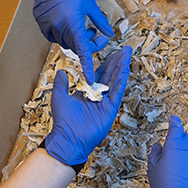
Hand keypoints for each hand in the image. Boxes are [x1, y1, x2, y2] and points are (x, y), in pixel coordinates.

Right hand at [23, 0, 113, 84]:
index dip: (88, 66)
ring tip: (83, 22)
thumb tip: (109, 33)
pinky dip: (63, 32)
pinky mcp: (40, 20)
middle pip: (75, 46)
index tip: (91, 79)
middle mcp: (58, 27)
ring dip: (75, 37)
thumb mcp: (90, 3)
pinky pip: (53, 34)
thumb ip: (100, 21)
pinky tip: (68, 19)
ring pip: (64, 40)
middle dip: (87, 43)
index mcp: (73, 24)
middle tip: (96, 32)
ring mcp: (47, 24)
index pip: (83, 51)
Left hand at [44, 46, 131, 166]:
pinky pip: (117, 92)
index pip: (99, 74)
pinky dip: (121, 80)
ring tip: (127, 54)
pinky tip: (125, 69)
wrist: (69, 138)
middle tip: (125, 49)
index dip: (106, 63)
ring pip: (115, 81)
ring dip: (121, 67)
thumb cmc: (63, 121)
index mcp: (87, 92)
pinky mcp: (110, 109)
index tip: (112, 53)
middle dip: (117, 62)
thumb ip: (61, 84)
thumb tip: (61, 72)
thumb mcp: (59, 97)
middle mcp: (98, 96)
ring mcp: (105, 102)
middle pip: (110, 75)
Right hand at [148, 115, 187, 187]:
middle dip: (181, 143)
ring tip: (183, 169)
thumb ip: (155, 154)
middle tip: (174, 156)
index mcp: (174, 145)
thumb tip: (158, 146)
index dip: (174, 122)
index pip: (175, 127)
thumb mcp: (152, 169)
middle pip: (187, 138)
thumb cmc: (164, 187)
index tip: (173, 119)